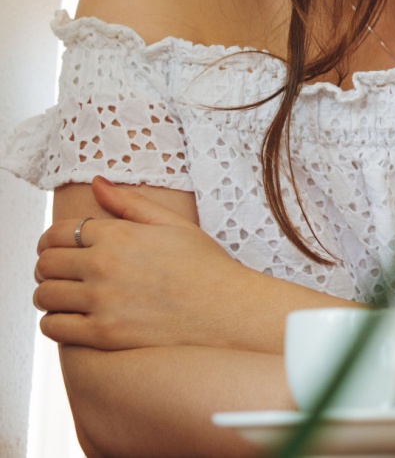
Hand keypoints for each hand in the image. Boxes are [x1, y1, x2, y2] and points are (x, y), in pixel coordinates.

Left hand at [35, 176, 259, 350]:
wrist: (227, 310)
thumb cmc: (205, 266)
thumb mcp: (173, 224)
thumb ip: (130, 203)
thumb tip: (96, 182)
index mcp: (119, 235)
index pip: (58, 232)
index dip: (52, 240)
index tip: (59, 248)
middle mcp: (104, 265)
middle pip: (46, 263)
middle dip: (48, 266)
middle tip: (61, 273)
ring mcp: (102, 301)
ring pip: (45, 295)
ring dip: (49, 294)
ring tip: (67, 296)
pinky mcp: (103, 333)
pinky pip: (53, 326)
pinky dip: (55, 321)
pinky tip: (74, 318)